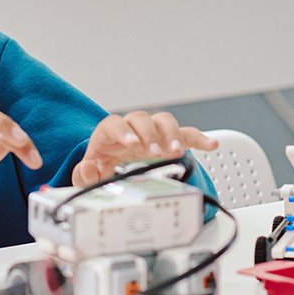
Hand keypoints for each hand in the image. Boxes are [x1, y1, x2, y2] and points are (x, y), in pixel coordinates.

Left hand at [72, 111, 217, 186]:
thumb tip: (88, 169)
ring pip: (164, 122)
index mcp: (108, 134)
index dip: (123, 131)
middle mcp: (131, 128)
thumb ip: (83, 174)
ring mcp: (150, 133)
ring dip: (172, 134)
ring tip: (176, 151)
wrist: (107, 169)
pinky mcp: (167, 141)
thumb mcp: (87, 175)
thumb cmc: (99, 168)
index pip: (113, 124)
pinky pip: (186, 135)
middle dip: (151, 134)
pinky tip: (210, 145)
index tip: (131, 142)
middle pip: (142, 119)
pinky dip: (198, 138)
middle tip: (156, 152)